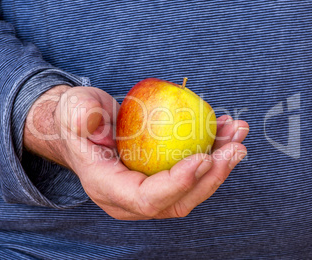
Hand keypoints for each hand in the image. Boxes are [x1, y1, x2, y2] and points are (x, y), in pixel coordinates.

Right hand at [24, 85, 248, 219]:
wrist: (86, 126)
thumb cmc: (79, 118)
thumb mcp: (74, 109)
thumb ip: (82, 116)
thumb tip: (101, 127)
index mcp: (107, 187)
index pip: (146, 199)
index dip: (178, 184)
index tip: (204, 157)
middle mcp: (130, 200)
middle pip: (178, 201)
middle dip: (212, 177)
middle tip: (235, 146)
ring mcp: (149, 192)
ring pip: (192, 190)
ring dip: (221, 165)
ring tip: (237, 134)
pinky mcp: (162, 180)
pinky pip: (192, 174)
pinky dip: (213, 155)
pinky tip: (224, 131)